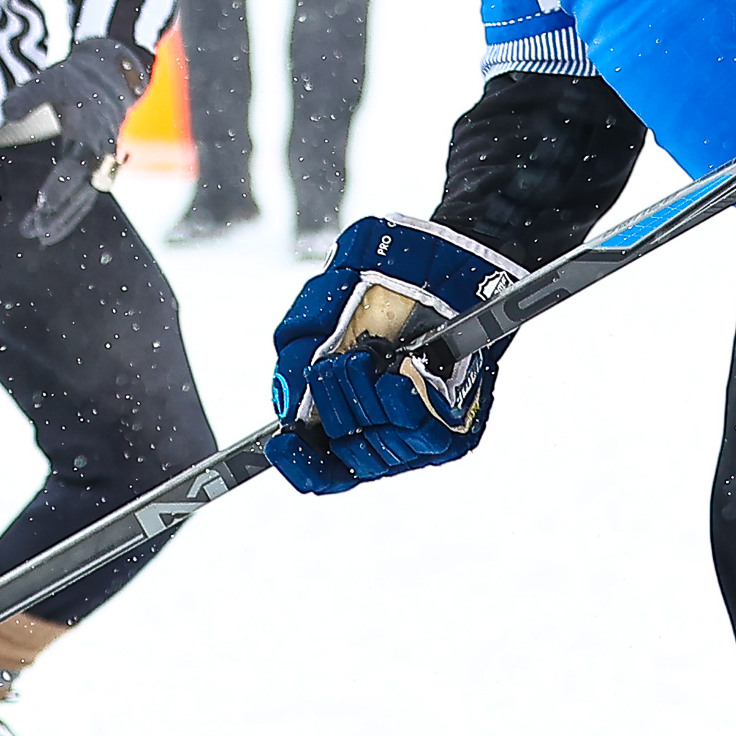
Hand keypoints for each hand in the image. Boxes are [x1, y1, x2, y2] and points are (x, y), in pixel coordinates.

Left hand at [0, 38, 150, 243]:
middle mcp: (101, 152)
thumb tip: (6, 113)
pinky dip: (64, 212)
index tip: (42, 203)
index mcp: (95, 131)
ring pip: (82, 198)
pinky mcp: (91, 167)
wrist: (109, 76)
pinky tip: (41, 228)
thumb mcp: (52, 78)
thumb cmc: (77, 78)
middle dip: (60, 211)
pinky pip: (81, 196)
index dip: (61, 185)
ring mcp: (99, 162)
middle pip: (82, 190)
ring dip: (61, 218)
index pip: (77, 165)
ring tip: (32, 235)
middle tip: (35, 230)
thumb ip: (28, 95)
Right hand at [260, 217, 517, 495]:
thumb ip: (292, 365)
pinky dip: (401, 409)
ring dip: (364, 403)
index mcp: (344, 420)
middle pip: (344, 459)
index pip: (319, 470)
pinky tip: (393, 380)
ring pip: (379, 452)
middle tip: (335, 366)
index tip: (282, 444)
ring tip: (366, 360)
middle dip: (333, 411)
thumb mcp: (312, 321)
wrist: (429, 265)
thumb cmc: (371, 290)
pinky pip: (421, 440)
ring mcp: (416, 435)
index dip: (298, 464)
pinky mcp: (453, 428)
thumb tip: (287, 415)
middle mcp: (380, 433)